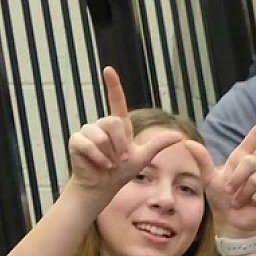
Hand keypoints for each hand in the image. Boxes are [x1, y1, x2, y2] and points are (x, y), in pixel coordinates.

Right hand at [64, 66, 185, 201]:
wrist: (104, 186)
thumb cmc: (121, 171)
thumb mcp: (143, 156)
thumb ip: (158, 144)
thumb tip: (179, 135)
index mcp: (118, 125)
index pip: (116, 101)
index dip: (113, 85)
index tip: (108, 69)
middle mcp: (102, 125)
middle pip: (113, 123)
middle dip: (120, 144)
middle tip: (121, 160)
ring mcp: (87, 131)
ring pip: (101, 135)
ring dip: (109, 153)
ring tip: (110, 163)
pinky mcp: (76, 141)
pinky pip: (88, 144)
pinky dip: (98, 157)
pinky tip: (101, 165)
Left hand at [194, 108, 255, 238]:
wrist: (232, 221)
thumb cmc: (221, 200)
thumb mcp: (208, 179)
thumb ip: (202, 160)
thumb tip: (187, 142)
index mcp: (241, 159)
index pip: (254, 137)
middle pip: (251, 161)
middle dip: (238, 178)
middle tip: (231, 191)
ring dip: (245, 191)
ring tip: (241, 200)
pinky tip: (254, 202)